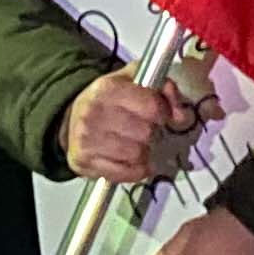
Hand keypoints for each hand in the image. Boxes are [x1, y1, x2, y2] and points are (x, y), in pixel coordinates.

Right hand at [62, 70, 196, 182]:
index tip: (160, 115)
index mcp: (107, 88)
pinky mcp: (84, 161)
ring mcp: (87, 139)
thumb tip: (180, 114)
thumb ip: (163, 88)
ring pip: (137, 154)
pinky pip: (127, 173)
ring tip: (135, 143)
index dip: (163, 112)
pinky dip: (136, 169)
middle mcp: (93, 112)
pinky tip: (131, 159)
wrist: (72, 119)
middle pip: (146, 133)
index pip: (152, 106)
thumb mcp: (134, 81)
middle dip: (151, 132)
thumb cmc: (109, 100)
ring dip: (143, 151)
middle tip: (143, 129)